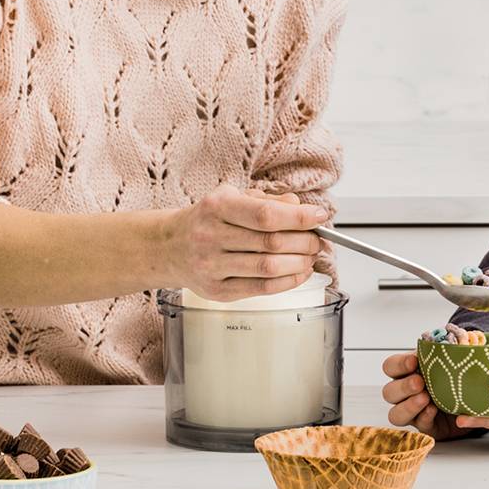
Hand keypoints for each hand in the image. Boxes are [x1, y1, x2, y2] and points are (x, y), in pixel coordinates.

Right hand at [164, 187, 329, 296]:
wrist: (169, 247)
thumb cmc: (206, 220)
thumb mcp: (231, 197)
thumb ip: (266, 200)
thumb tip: (299, 207)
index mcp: (216, 207)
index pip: (265, 214)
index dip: (298, 217)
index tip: (319, 216)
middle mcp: (210, 237)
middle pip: (271, 242)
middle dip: (304, 241)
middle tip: (318, 239)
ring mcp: (212, 267)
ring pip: (269, 268)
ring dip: (300, 262)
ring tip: (311, 256)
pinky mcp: (217, 291)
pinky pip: (262, 288)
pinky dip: (288, 281)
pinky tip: (299, 272)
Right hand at [379, 350, 479, 439]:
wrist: (473, 397)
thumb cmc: (456, 374)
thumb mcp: (451, 359)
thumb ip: (446, 349)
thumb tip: (451, 336)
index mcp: (406, 372)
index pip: (390, 366)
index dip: (399, 364)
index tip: (415, 361)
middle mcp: (404, 393)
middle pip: (388, 392)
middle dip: (403, 387)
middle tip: (420, 382)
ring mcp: (413, 412)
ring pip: (395, 415)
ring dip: (408, 406)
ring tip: (425, 398)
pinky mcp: (426, 427)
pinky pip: (419, 425)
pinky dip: (425, 416)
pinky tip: (433, 409)